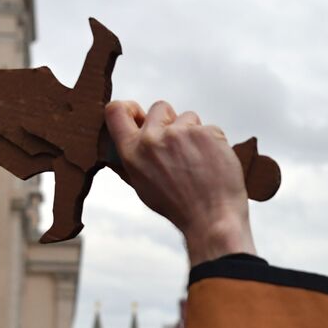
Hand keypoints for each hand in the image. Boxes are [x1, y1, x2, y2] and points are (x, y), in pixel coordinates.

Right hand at [105, 100, 255, 264]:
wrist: (212, 219)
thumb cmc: (177, 207)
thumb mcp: (142, 187)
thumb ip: (130, 163)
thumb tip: (114, 148)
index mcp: (132, 152)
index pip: (115, 111)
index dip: (128, 108)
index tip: (138, 114)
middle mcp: (153, 139)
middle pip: (159, 108)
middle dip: (170, 121)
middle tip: (179, 147)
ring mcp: (181, 133)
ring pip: (188, 117)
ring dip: (193, 133)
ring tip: (197, 161)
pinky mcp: (206, 133)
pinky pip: (209, 128)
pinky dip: (213, 142)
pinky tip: (213, 164)